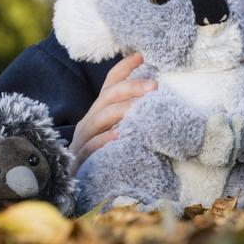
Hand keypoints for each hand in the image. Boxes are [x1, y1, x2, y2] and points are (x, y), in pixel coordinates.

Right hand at [68, 53, 156, 175]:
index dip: (125, 67)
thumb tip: (164, 100)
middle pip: (108, 96)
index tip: (143, 54)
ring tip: (141, 108)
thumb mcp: (123, 131)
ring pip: (99, 118)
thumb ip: (136, 117)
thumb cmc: (109, 156)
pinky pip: (91, 146)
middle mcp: (90, 120)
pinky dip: (105, 140)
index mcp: (101, 111)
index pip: (111, 83)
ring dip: (122, 110)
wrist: (82, 189)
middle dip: (131, 87)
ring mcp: (83, 139)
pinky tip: (121, 135)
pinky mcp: (80, 159)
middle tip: (155, 86)